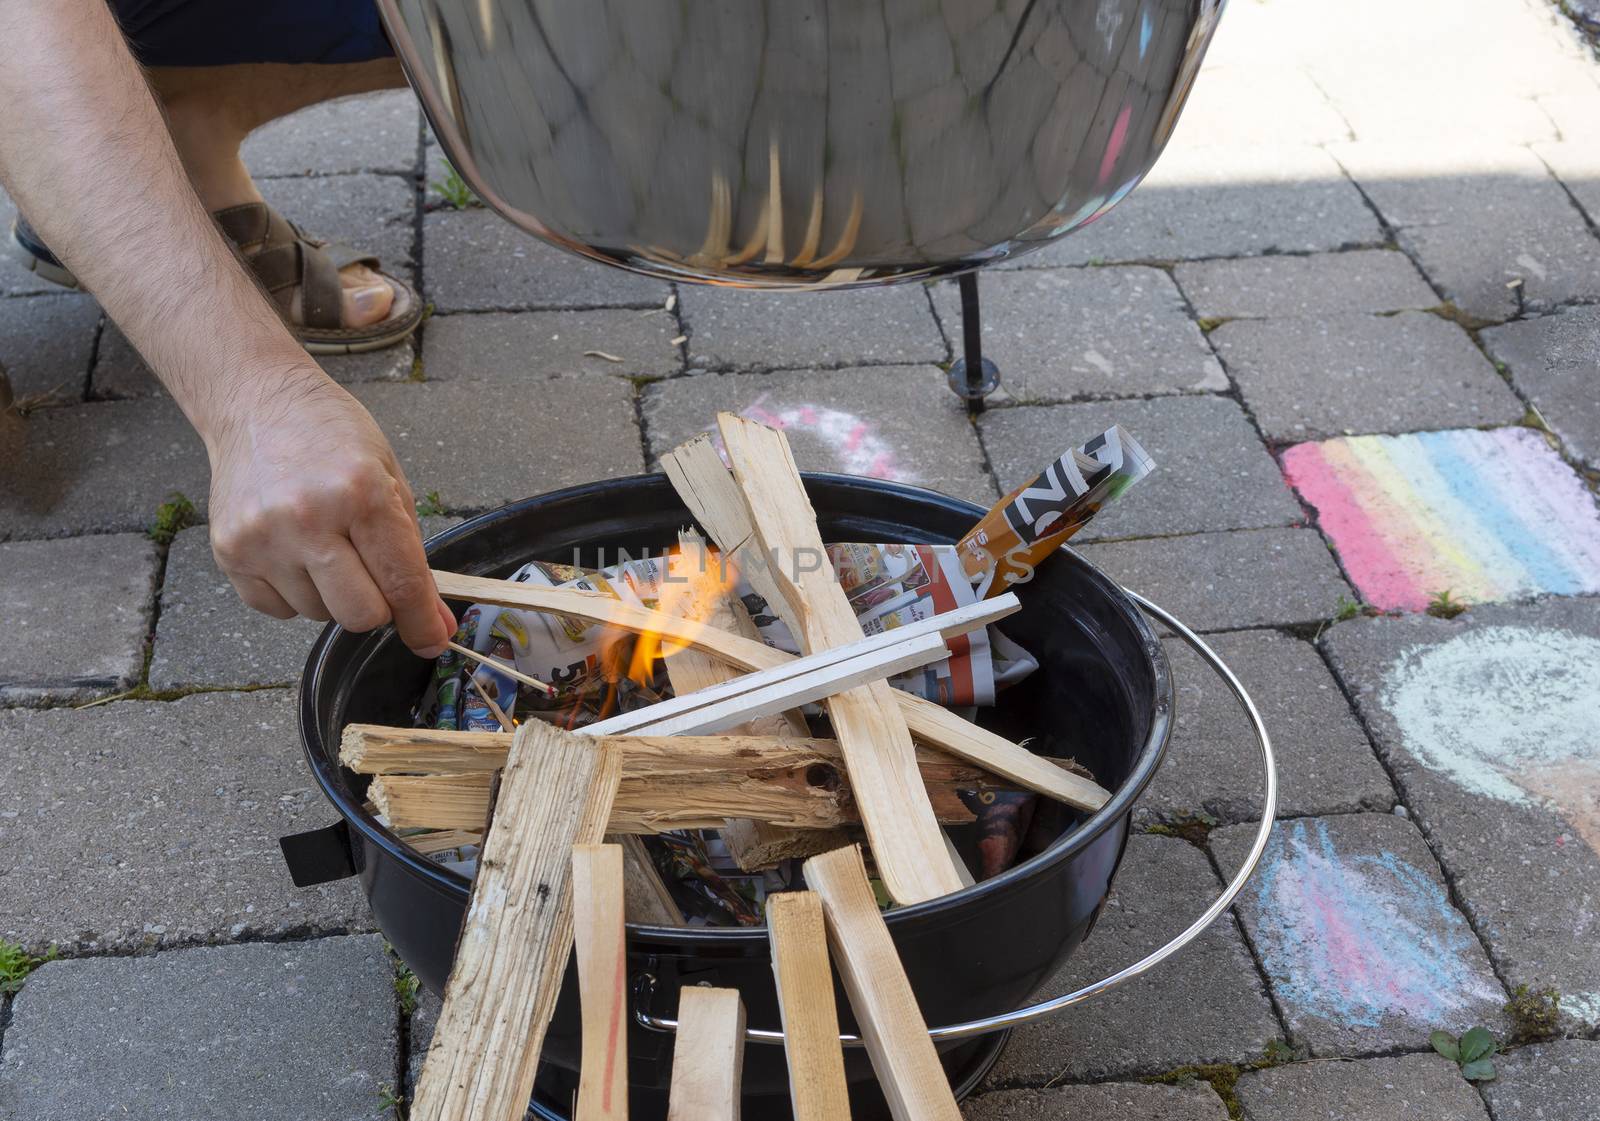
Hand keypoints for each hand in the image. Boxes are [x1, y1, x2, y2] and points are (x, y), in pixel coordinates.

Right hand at [204, 363, 453, 656]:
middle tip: (372, 575)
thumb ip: (414, 558)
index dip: (422, 623)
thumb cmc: (335, 439)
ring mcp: (262, 538)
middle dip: (376, 608)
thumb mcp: (392, 481)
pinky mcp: (229, 552)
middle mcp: (308, 518)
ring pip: (318, 615)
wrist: (259, 404)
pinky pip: (278, 610)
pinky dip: (295, 593)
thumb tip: (434, 629)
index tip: (432, 642)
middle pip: (359, 615)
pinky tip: (294, 550)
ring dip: (332, 594)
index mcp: (361, 494)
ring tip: (325, 543)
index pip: (401, 584)